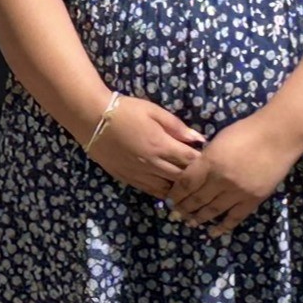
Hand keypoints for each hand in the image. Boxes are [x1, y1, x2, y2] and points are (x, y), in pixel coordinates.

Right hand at [80, 92, 204, 199]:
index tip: (211, 160)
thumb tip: (199, 139)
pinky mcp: (127, 178)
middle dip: (194, 178)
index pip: (190, 160)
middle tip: (204, 176)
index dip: (203, 162)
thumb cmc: (125, 110)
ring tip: (189, 187)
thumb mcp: (154, 111)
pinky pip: (150, 191)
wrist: (91, 119)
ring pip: (167, 189)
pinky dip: (163, 192)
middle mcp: (152, 163)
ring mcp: (139, 173)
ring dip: (179, 188)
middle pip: (181, 178)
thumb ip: (177, 126)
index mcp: (161, 145)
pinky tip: (169, 189)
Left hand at [166, 112, 296, 237]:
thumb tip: (195, 173)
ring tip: (190, 222)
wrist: (279, 136)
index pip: (186, 183)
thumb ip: (206, 159)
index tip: (170, 200)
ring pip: (213, 210)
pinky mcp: (253, 199)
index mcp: (210, 162)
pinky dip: (223, 227)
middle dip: (184, 208)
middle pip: (197, 199)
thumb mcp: (218, 140)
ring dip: (199, 218)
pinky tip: (213, 233)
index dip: (176, 194)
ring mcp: (238, 192)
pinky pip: (235, 217)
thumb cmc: (247, 132)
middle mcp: (221, 180)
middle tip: (176, 214)